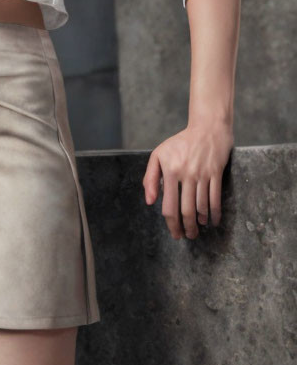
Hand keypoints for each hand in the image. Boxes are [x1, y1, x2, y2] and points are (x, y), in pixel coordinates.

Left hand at [142, 121, 233, 239]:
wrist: (207, 128)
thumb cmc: (181, 142)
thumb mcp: (159, 154)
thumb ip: (150, 177)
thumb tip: (150, 201)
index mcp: (170, 171)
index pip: (169, 205)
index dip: (171, 224)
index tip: (174, 233)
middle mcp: (186, 174)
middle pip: (186, 210)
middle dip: (186, 228)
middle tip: (187, 236)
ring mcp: (202, 174)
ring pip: (201, 207)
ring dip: (199, 223)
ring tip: (197, 229)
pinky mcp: (216, 173)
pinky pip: (215, 198)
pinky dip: (214, 213)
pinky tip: (213, 221)